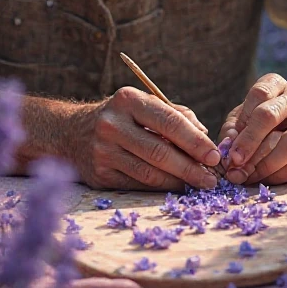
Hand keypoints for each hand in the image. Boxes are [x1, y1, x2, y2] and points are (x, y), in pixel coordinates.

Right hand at [71, 87, 220, 190]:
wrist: (72, 133)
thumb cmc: (122, 117)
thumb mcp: (144, 105)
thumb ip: (176, 116)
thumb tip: (204, 136)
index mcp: (128, 100)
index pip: (169, 121)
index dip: (195, 141)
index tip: (215, 155)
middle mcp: (112, 124)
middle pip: (160, 151)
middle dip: (191, 167)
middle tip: (211, 178)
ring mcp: (103, 151)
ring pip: (150, 172)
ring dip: (179, 181)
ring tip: (198, 184)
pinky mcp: (100, 175)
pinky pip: (137, 185)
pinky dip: (160, 187)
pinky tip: (175, 186)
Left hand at [219, 73, 286, 184]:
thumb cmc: (264, 121)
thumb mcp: (245, 116)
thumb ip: (232, 129)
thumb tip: (227, 147)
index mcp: (276, 84)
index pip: (259, 94)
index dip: (243, 120)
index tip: (231, 146)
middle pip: (272, 115)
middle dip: (250, 141)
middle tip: (235, 163)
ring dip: (265, 163)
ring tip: (247, 176)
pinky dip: (279, 175)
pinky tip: (264, 180)